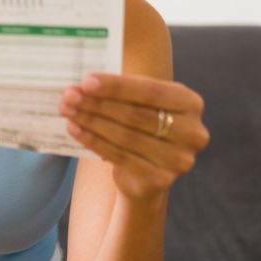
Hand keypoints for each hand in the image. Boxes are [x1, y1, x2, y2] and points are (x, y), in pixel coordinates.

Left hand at [60, 73, 208, 202]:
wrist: (147, 173)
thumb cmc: (141, 126)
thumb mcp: (141, 103)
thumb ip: (123, 91)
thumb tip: (83, 84)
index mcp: (191, 103)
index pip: (150, 91)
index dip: (116, 86)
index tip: (86, 81)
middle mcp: (192, 132)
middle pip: (136, 114)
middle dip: (98, 103)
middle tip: (70, 96)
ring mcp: (179, 159)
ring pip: (125, 136)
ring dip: (92, 121)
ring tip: (68, 111)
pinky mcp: (161, 179)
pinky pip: (120, 156)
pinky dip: (94, 141)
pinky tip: (75, 130)